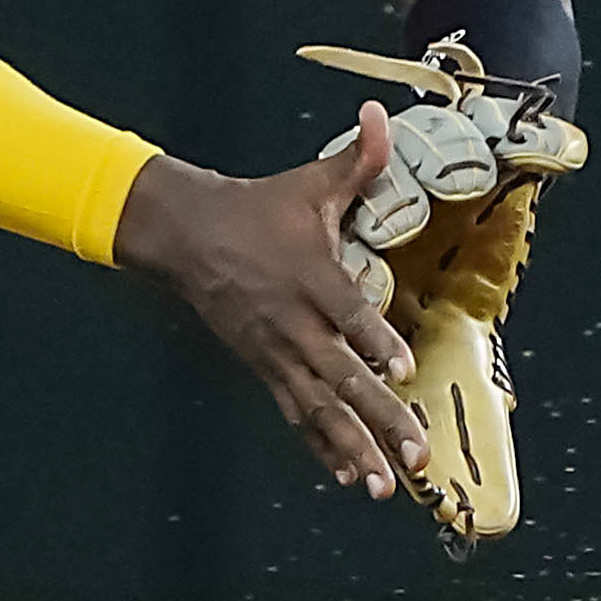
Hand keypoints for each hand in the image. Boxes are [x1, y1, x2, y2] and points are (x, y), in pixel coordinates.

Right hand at [115, 106, 423, 498]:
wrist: (185, 236)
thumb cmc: (257, 209)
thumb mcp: (307, 183)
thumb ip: (357, 160)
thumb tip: (380, 116)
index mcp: (308, 274)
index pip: (345, 313)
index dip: (373, 342)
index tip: (402, 371)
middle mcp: (293, 322)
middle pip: (340, 376)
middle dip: (379, 416)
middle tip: (414, 451)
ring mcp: (277, 352)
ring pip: (320, 408)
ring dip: (355, 447)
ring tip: (387, 484)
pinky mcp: (266, 369)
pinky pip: (298, 415)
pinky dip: (324, 447)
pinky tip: (352, 477)